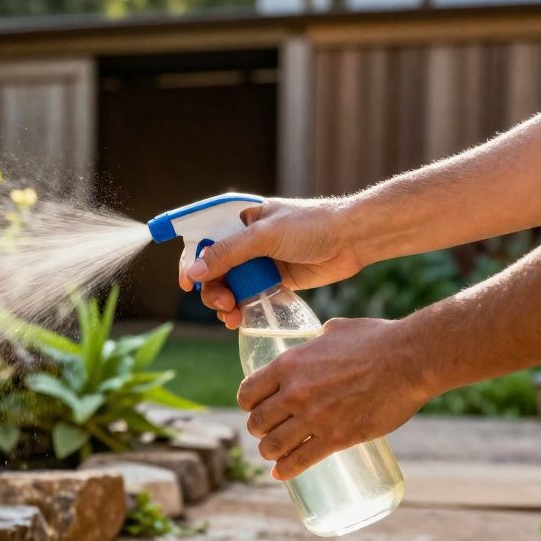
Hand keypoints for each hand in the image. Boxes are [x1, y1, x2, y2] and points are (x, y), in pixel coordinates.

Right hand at [179, 198, 367, 327]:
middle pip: (213, 268)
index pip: (204, 240)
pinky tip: (240, 319)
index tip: (188, 284)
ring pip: (229, 286)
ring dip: (225, 303)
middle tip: (223, 303)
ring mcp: (260, 262)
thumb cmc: (312, 226)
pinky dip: (241, 309)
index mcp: (240, 220)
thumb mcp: (265, 236)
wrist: (353, 239)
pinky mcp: (274, 281)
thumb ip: (228, 253)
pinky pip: (248, 297)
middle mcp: (246, 241)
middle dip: (212, 289)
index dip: (191, 261)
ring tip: (232, 316)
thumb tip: (195, 273)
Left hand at [237, 318, 430, 479]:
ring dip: (269, 451)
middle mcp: (294, 393)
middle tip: (267, 431)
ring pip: (273, 445)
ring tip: (272, 453)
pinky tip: (281, 473)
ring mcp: (314, 418)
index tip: (254, 407)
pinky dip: (287, 470)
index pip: (248, 392)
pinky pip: (301, 460)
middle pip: (257, 422)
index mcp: (288, 366)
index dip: (249, 403)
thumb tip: (321, 336)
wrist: (410, 360)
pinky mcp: (336, 438)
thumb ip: (320, 337)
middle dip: (259, 429)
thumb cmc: (377, 340)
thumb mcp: (336, 331)